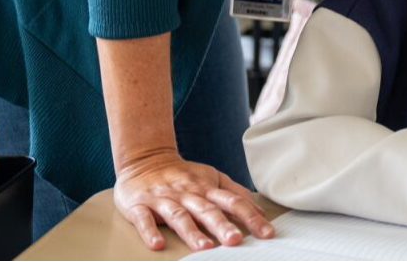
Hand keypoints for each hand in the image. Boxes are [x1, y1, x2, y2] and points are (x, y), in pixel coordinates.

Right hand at [113, 150, 274, 251]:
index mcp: (207, 188)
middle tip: (236, 240)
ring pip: (180, 216)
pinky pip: (144, 219)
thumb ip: (235, 193)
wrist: (146, 159)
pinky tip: (157, 245)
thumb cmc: (184, 175)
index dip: (251, 216)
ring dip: (192, 232)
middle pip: (208, 210)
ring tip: (205, 247)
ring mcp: (164, 200)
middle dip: (222, 226)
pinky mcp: (140, 205)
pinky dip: (150, 231)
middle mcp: (188, 194)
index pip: (233, 202)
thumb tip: (260, 211)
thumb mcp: (212, 178)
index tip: (267, 232)